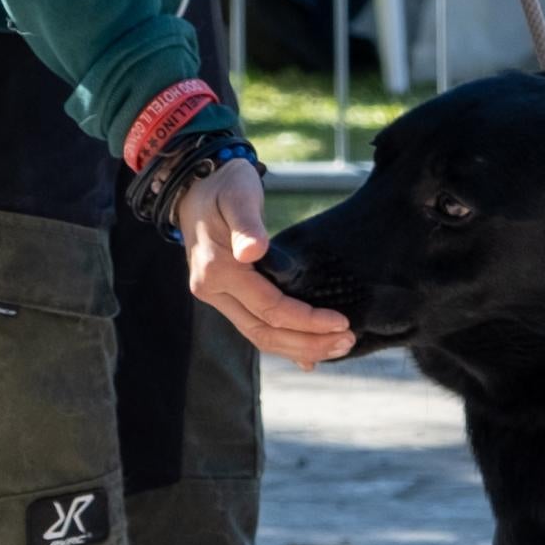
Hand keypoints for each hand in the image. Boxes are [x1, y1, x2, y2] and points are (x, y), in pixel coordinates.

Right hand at [179, 160, 352, 364]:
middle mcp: (213, 291)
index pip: (269, 308)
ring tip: (337, 347)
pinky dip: (283, 343)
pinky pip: (255, 326)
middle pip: (264, 332)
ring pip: (259, 335)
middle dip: (308, 342)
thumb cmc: (224, 186)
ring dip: (299, 347)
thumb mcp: (237, 194)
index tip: (340, 321)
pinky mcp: (226, 296)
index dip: (306, 319)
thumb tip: (252, 250)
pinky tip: (308, 357)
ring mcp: (217, 297)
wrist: (196, 187)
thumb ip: (247, 223)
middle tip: (347, 342)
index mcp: (217, 270)